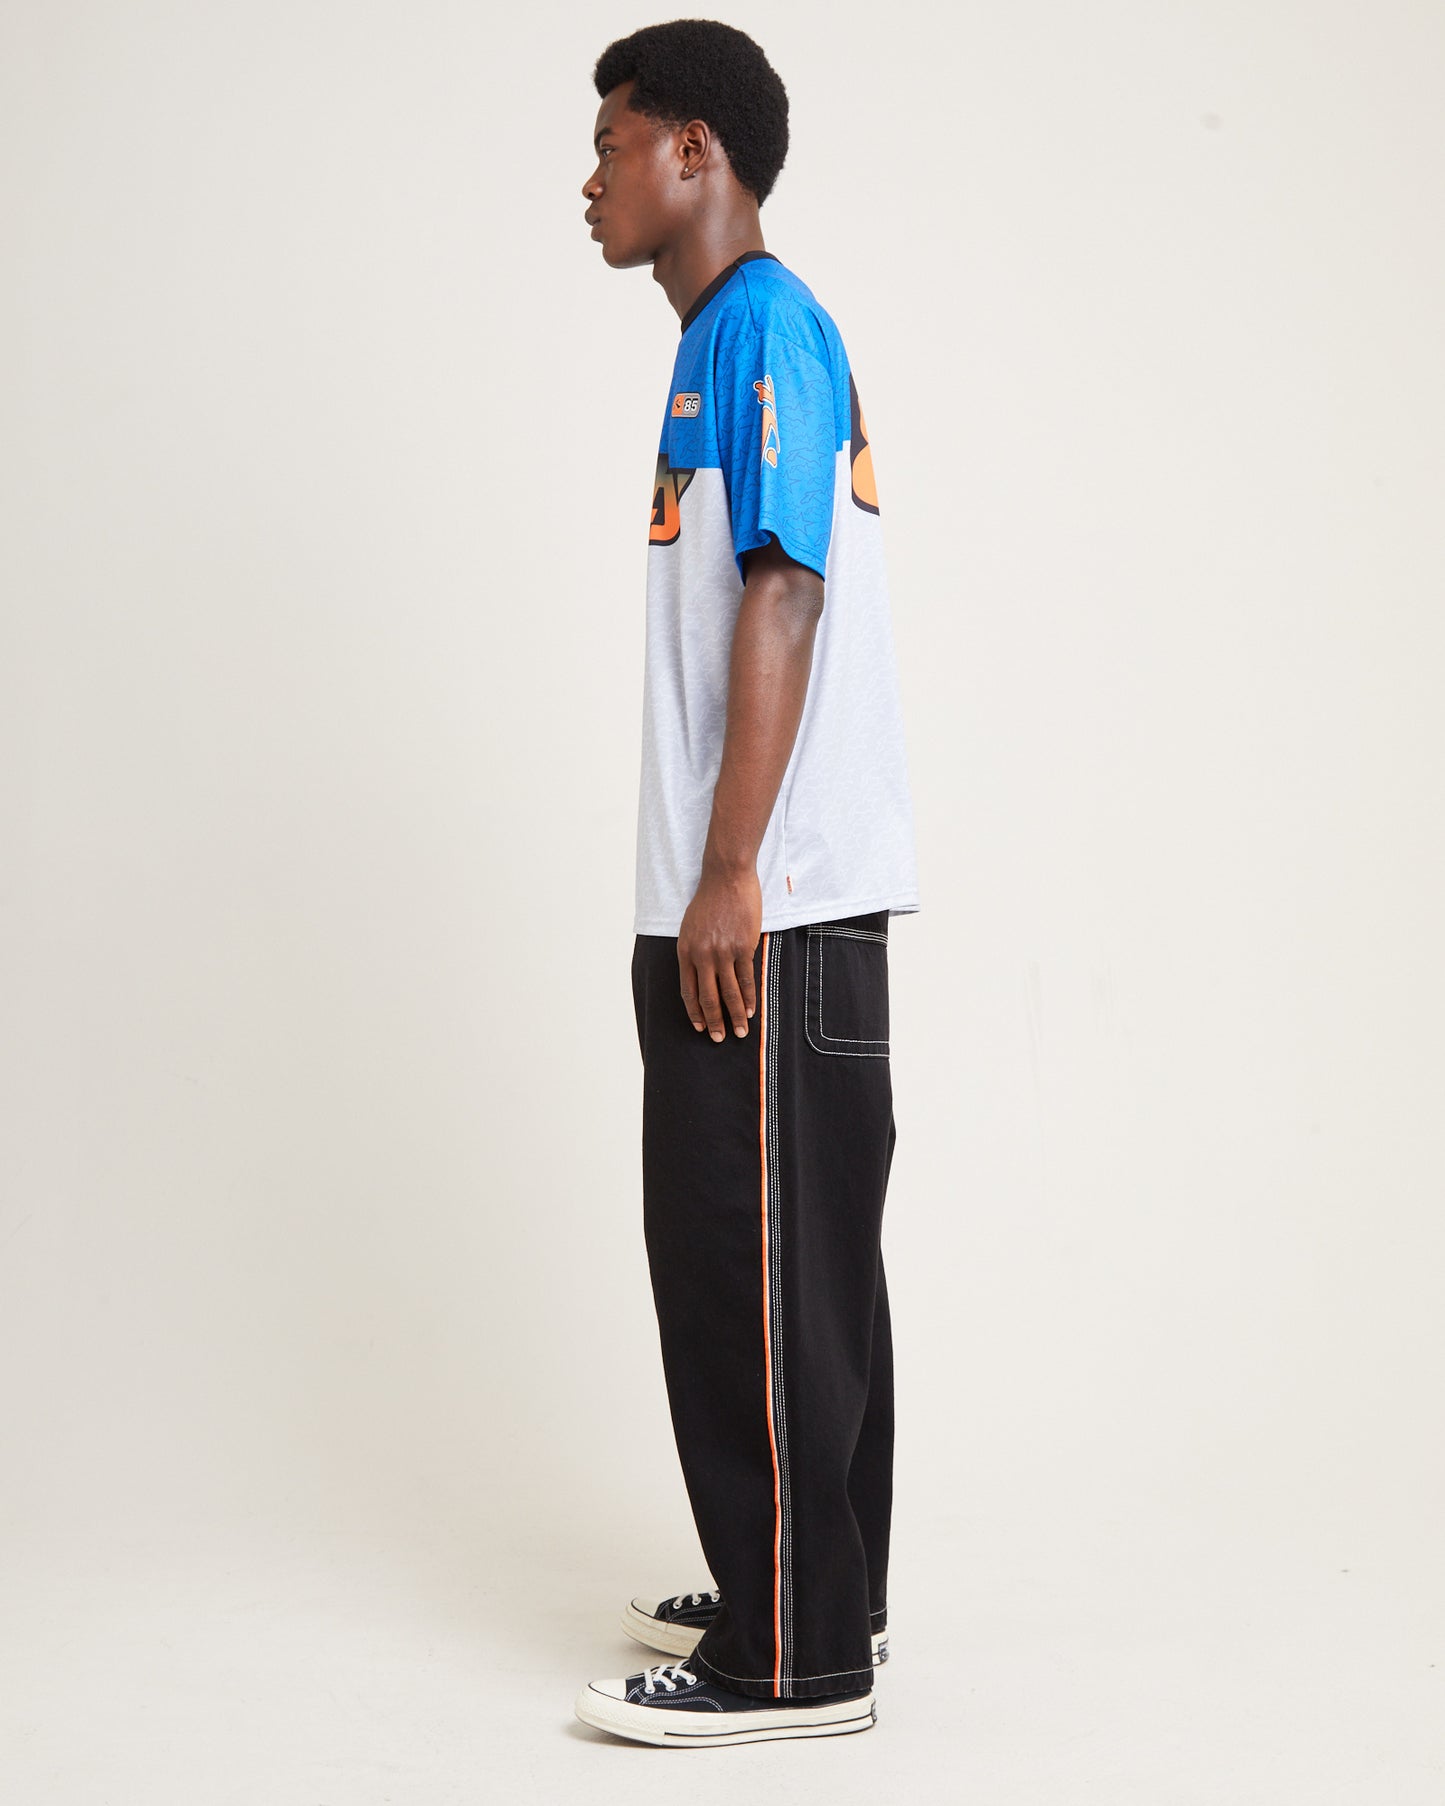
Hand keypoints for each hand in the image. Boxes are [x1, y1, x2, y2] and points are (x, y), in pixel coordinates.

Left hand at [676, 865, 761, 1040]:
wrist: (726, 878)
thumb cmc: (709, 901)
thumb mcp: (690, 927)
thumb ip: (694, 952)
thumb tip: (701, 976)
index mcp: (685, 951)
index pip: (688, 991)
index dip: (695, 1012)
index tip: (700, 1027)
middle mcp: (702, 955)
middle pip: (708, 998)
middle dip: (714, 1022)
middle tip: (720, 1038)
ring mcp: (723, 953)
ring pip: (729, 992)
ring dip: (735, 1015)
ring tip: (740, 1031)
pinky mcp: (743, 947)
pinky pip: (746, 979)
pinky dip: (749, 997)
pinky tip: (751, 1010)